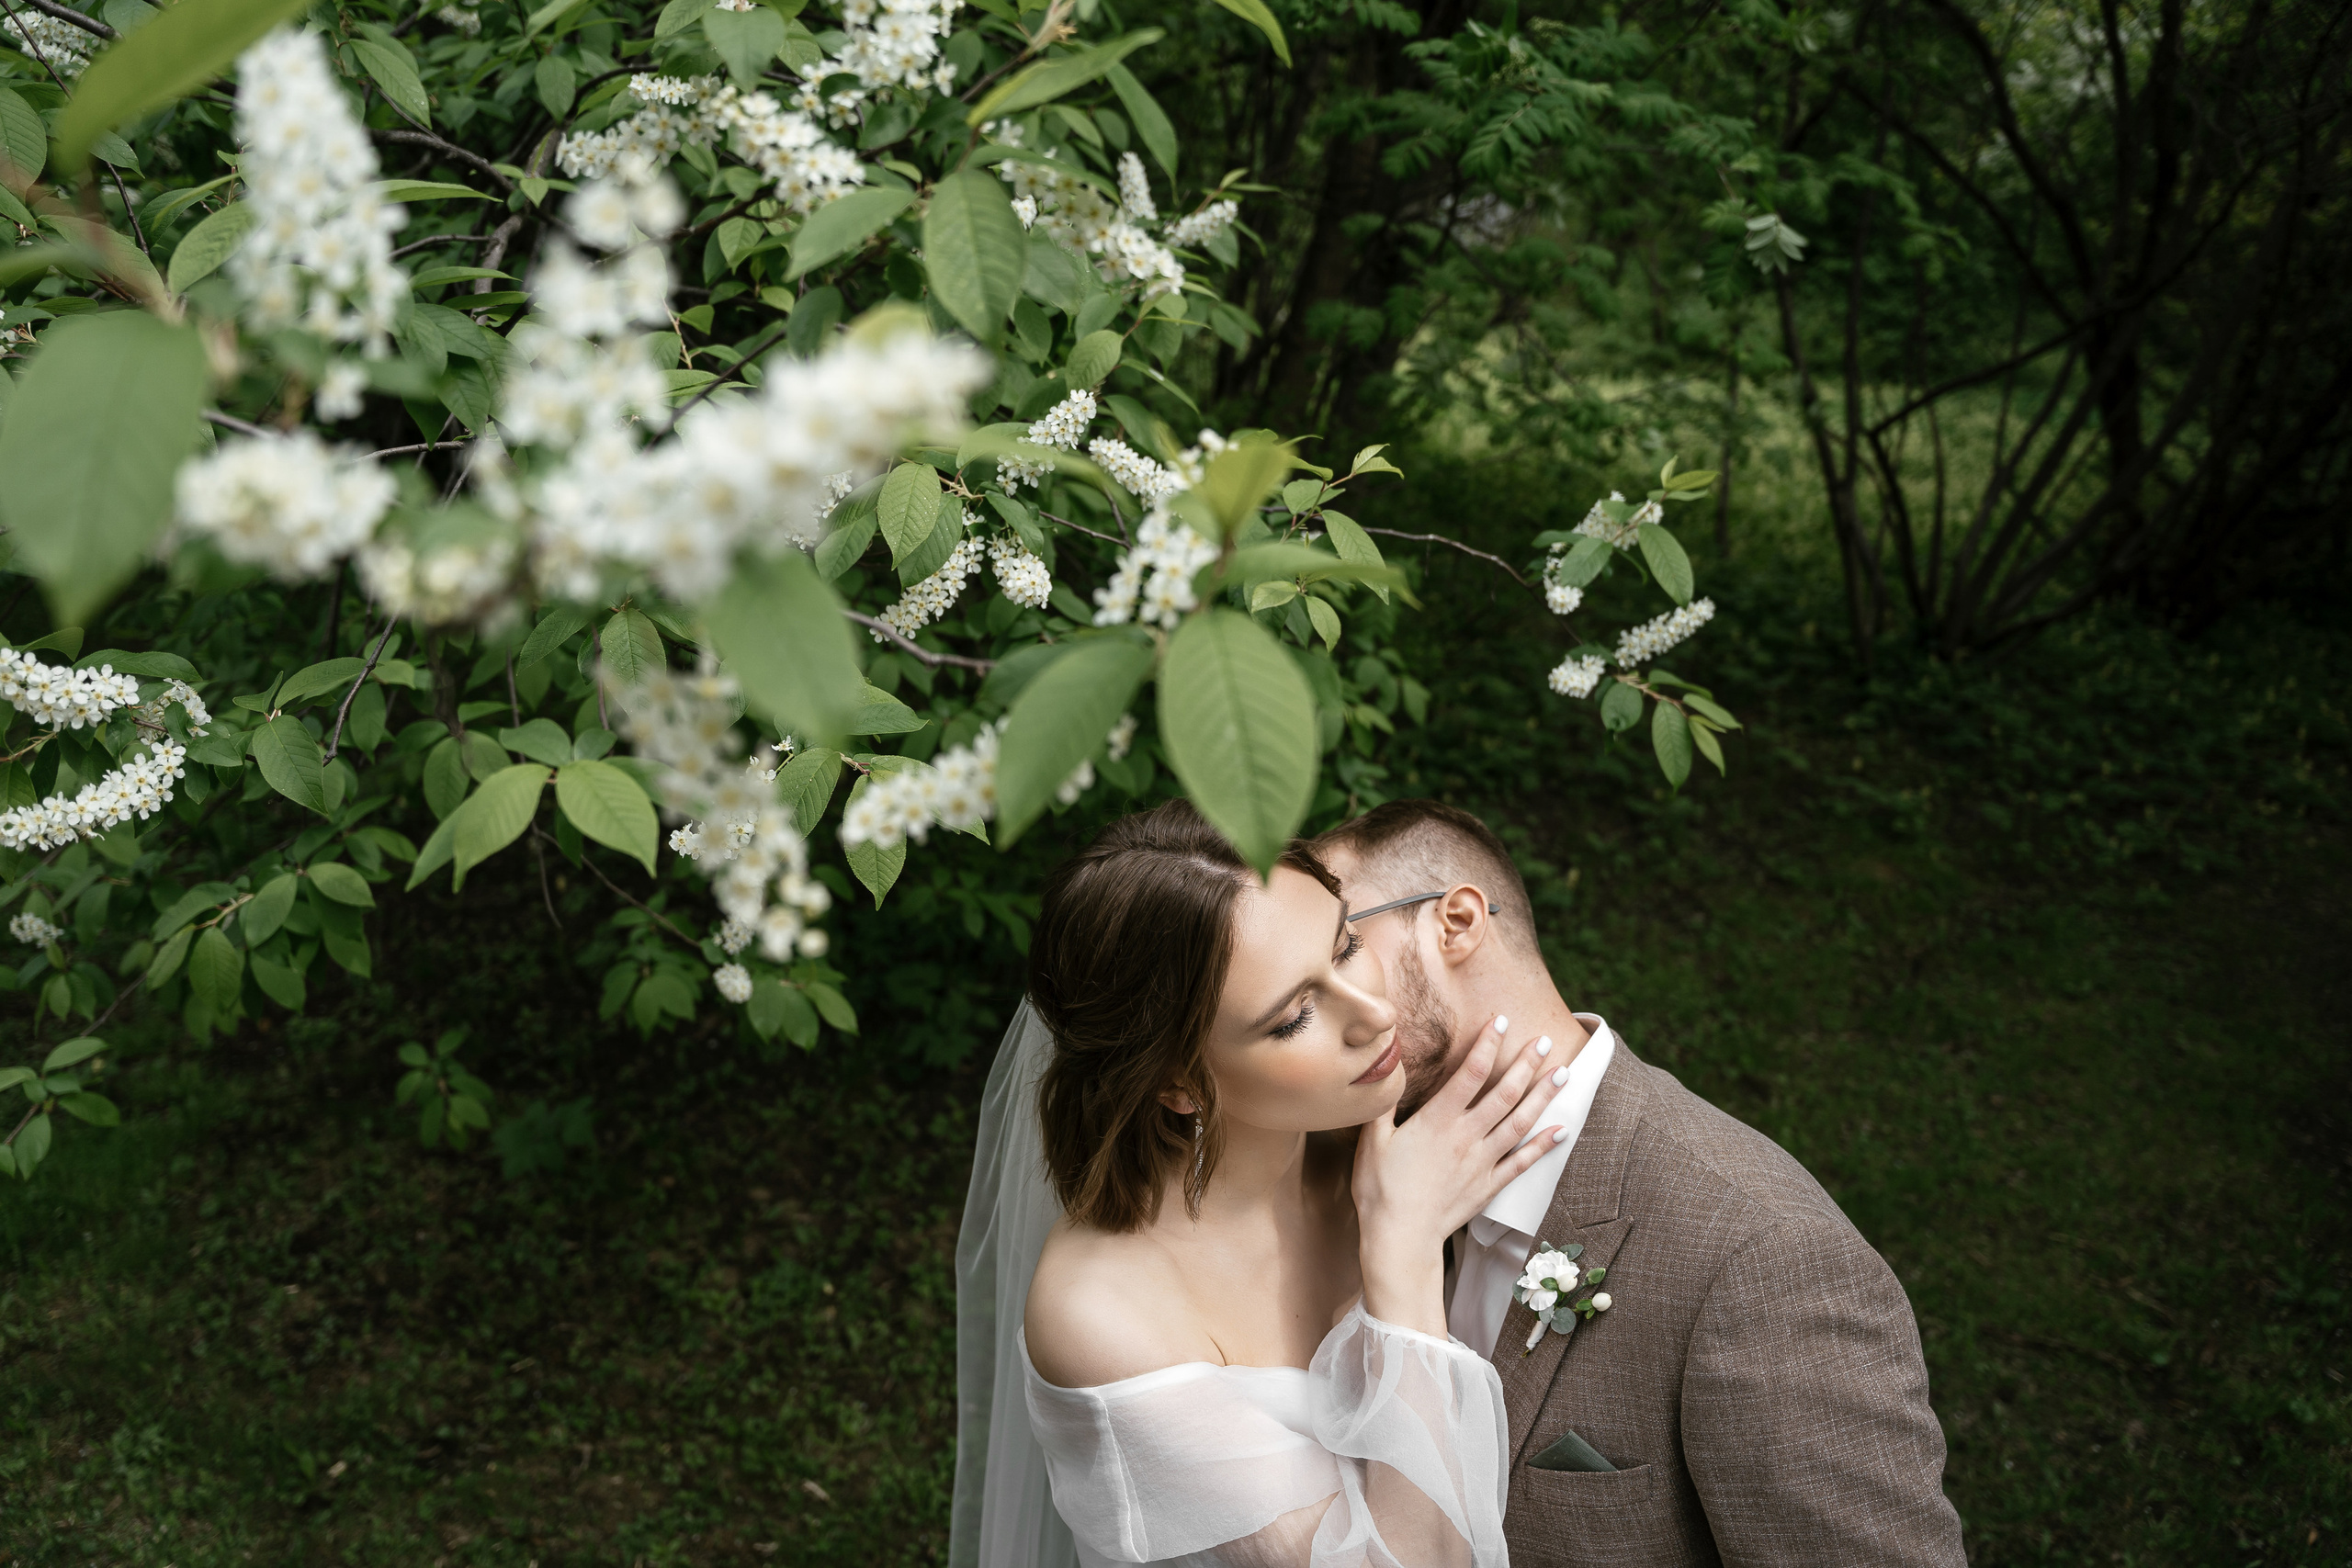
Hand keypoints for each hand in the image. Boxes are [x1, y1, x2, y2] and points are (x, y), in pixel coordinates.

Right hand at [1351, 1016, 1564, 1332]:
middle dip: (1526, 1064)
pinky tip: (1561, 1130)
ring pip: (1520, 1123)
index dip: (1488, 1044)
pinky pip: (1522, 1162)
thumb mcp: (1372, 1139)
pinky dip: (1544, 1145)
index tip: (1501, 1021)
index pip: (1471, 1073)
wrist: (1399, 1238)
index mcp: (1438, 1120)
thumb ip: (1384, 1101)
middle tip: (1544, 1039)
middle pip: (1504, 1093)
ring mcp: (1482, 1162)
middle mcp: (1467, 1136)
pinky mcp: (1489, 1186)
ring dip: (1543, 1096)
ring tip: (1562, 1074)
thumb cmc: (1380, 1189)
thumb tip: (1388, 1064)